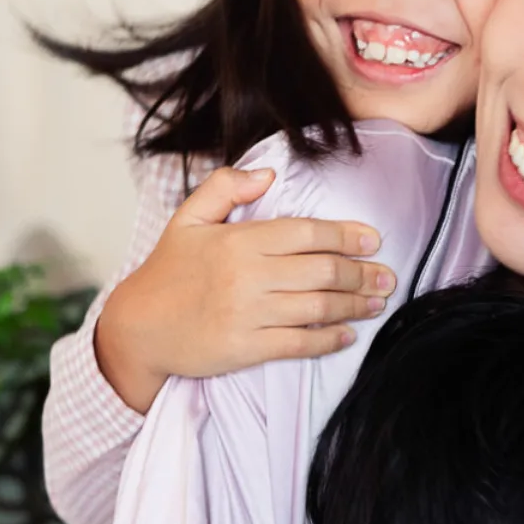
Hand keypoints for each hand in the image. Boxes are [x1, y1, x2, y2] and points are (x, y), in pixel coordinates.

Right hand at [94, 165, 395, 412]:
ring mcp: (248, 315)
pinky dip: (330, 339)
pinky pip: (299, 343)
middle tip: (385, 275)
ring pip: (317, 307)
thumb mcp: (188, 218)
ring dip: (354, 304)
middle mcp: (247, 276)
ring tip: (376, 301)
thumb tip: (269, 175)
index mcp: (238, 241)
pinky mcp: (246, 349)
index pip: (306, 233)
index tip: (372, 239)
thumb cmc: (167, 272)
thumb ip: (226, 188)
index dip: (345, 235)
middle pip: (322, 271)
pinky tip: (348, 334)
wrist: (138, 328)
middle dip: (361, 273)